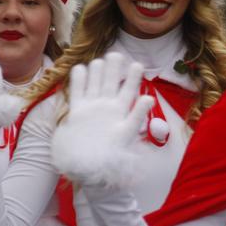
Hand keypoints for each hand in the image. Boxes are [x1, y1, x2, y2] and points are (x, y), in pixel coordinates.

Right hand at [50, 53, 154, 187]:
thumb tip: (149, 98)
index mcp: (121, 114)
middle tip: (117, 54)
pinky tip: (80, 68)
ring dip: (97, 72)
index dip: (132, 78)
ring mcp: (92, 110)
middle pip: (111, 84)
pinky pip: (77, 94)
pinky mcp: (77, 114)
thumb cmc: (111, 158)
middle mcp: (107, 109)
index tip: (137, 64)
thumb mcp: (127, 135)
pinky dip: (78, 82)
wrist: (89, 171)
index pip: (129, 92)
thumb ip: (137, 115)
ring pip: (95, 86)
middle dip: (114, 70)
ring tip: (101, 59)